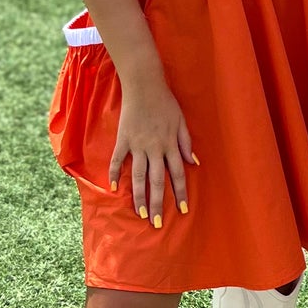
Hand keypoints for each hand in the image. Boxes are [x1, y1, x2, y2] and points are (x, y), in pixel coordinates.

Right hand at [109, 70, 196, 227]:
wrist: (144, 85)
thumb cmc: (166, 102)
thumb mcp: (181, 121)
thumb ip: (186, 143)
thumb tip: (194, 163)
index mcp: (170, 145)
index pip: (177, 174)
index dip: (180, 193)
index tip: (183, 210)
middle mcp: (154, 148)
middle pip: (157, 181)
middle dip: (159, 203)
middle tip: (158, 223)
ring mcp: (137, 145)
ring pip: (138, 176)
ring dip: (139, 196)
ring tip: (141, 214)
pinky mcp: (123, 139)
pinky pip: (117, 160)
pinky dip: (113, 174)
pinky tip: (113, 189)